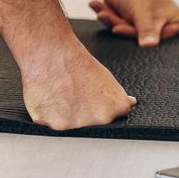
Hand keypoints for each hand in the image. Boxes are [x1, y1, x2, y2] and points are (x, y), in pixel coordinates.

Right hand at [19, 45, 136, 130]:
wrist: (51, 53)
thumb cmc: (76, 61)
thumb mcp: (106, 78)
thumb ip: (119, 97)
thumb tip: (131, 103)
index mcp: (111, 111)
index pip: (107, 117)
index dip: (97, 106)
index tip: (90, 98)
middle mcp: (93, 120)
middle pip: (86, 123)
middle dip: (80, 111)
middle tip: (72, 92)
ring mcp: (70, 123)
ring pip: (66, 123)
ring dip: (62, 112)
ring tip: (59, 90)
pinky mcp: (49, 122)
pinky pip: (47, 121)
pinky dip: (47, 110)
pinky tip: (48, 94)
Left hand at [88, 0, 178, 47]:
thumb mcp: (144, 14)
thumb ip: (147, 31)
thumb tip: (150, 46)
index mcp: (177, 23)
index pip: (158, 41)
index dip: (138, 35)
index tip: (121, 28)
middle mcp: (164, 24)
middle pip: (140, 38)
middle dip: (120, 26)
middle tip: (107, 18)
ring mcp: (147, 23)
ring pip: (126, 32)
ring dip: (110, 20)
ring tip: (102, 11)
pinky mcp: (132, 20)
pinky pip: (117, 25)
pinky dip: (106, 15)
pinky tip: (96, 5)